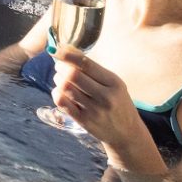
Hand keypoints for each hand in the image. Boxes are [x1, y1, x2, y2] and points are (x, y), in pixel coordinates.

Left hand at [50, 45, 165, 173]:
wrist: (127, 133)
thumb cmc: (118, 102)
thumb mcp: (113, 83)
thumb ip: (93, 68)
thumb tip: (67, 50)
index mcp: (114, 82)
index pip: (86, 64)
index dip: (67, 55)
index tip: (55, 49)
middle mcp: (105, 96)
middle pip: (72, 76)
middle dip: (60, 67)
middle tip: (59, 66)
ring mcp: (94, 110)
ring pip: (65, 88)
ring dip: (58, 79)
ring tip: (61, 78)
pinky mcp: (84, 121)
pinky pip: (62, 103)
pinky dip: (56, 93)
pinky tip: (60, 91)